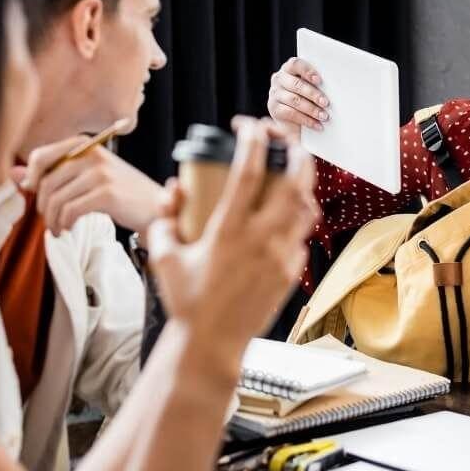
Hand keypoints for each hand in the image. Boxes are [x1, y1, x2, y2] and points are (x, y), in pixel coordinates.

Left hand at [16, 136, 165, 235]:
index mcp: (85, 144)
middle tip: (50, 220)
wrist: (155, 208)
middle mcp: (91, 154)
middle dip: (42, 206)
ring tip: (58, 228)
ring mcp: (100, 173)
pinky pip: (70, 210)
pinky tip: (68, 229)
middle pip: (46, 181)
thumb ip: (51, 173)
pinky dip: (64, 223)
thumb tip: (13, 174)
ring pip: (56, 199)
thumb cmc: (120, 193)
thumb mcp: (86, 178)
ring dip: (52, 220)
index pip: (41, 155)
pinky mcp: (106, 193)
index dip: (30, 178)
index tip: (34, 195)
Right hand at [146, 117, 317, 365]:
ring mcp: (280, 257)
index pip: (249, 172)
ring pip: (306, 207)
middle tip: (285, 139)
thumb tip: (171, 190)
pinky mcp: (290, 272)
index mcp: (228, 231)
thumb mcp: (163, 256)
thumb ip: (164, 218)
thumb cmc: (186, 302)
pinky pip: (302, 236)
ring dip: (303, 183)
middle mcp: (260, 240)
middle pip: (295, 182)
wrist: (211, 344)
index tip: (247, 126)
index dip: (252, 140)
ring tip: (291, 170)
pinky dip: (297, 218)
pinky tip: (283, 215)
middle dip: (296, 152)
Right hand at [267, 57, 330, 138]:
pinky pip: (290, 113)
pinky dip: (306, 120)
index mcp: (289, 68)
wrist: (295, 122)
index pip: (295, 64)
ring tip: (324, 116)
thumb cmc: (308, 99)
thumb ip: (317, 83)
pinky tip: (317, 124)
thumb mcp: (312, 87)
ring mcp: (274, 93)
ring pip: (294, 100)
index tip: (319, 80)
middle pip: (296, 84)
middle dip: (313, 94)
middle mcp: (279, 79)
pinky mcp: (273, 108)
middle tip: (326, 103)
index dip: (307, 71)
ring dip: (311, 109)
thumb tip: (334, 85)